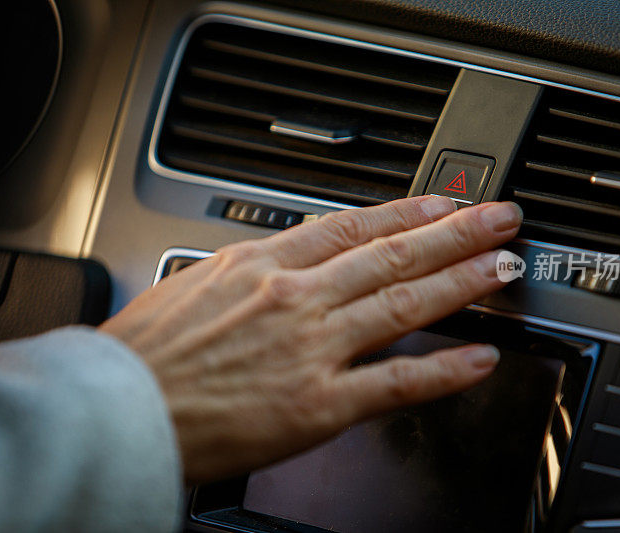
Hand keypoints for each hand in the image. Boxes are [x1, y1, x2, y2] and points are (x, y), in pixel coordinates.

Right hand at [99, 196, 522, 484]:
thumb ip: (250, 269)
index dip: (407, 211)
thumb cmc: (145, 352)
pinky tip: (480, 358)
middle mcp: (295, 296)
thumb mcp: (195, 283)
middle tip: (498, 218)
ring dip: (462, 282)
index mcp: (262, 262)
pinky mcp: (318, 403)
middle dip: (455, 233)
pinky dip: (443, 370)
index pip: (352, 225)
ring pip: (404, 304)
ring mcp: (312, 347)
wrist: (117, 409)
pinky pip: (395, 382)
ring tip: (502, 268)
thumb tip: (283, 259)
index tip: (443, 203)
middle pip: (392, 253)